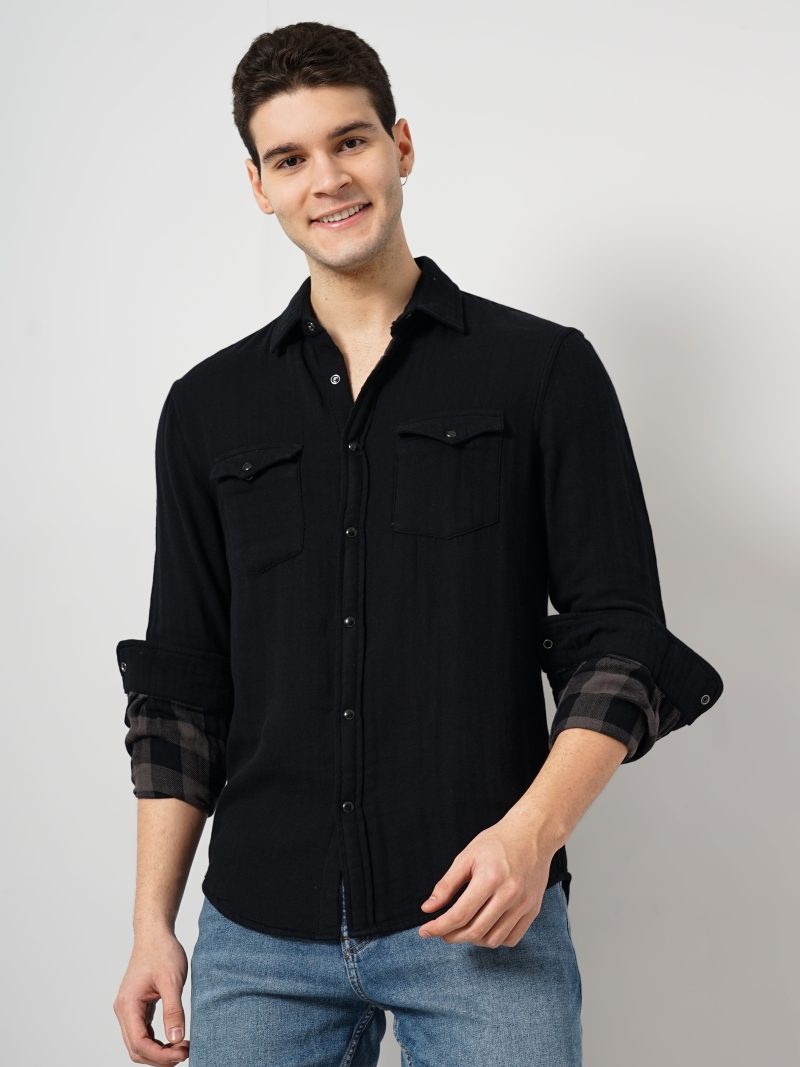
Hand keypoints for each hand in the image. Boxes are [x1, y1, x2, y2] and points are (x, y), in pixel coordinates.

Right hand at [113, 930, 190, 1063]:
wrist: (155, 933)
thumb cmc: (162, 951)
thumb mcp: (172, 980)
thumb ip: (173, 1010)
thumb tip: (176, 1039)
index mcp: (128, 1005)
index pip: (139, 1043)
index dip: (160, 1055)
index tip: (182, 1054)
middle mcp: (124, 1010)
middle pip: (136, 1048)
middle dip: (160, 1057)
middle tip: (185, 1053)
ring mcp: (129, 1009)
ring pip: (139, 1043)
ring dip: (159, 1051)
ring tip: (182, 1048)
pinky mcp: (138, 1006)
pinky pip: (144, 1032)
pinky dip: (157, 1040)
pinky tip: (174, 1039)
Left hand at [417, 812, 556, 947]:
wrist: (532, 834)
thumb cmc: (497, 843)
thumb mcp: (466, 857)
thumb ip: (446, 885)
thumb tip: (428, 908)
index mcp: (490, 878)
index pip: (460, 914)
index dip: (439, 927)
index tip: (425, 931)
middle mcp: (509, 894)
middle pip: (475, 931)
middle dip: (452, 937)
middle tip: (441, 932)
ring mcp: (524, 905)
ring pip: (493, 940)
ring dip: (473, 940)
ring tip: (462, 929)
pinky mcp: (533, 910)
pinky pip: (512, 939)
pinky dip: (494, 940)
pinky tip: (484, 928)